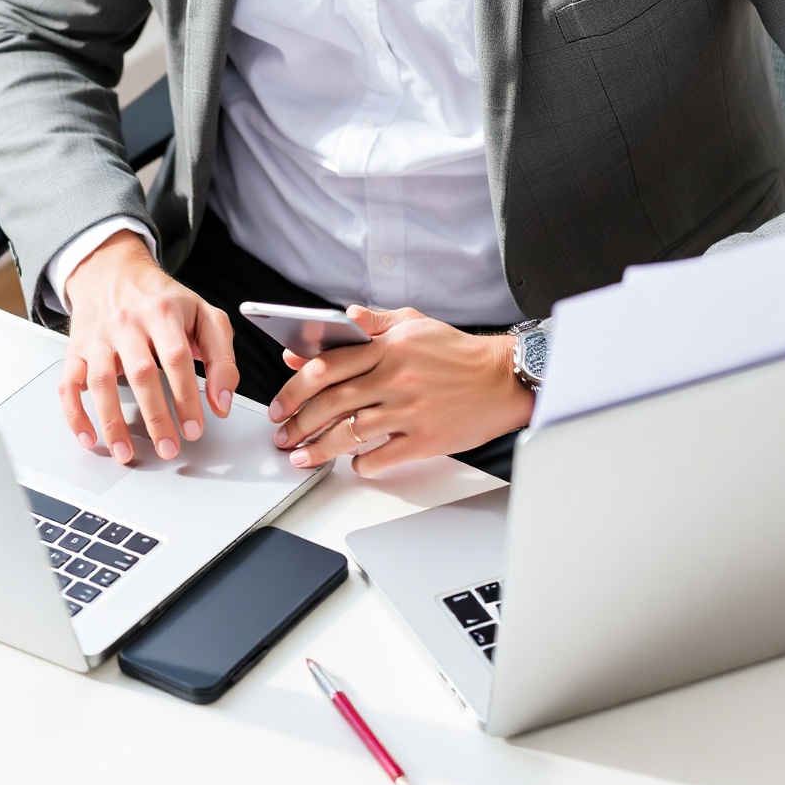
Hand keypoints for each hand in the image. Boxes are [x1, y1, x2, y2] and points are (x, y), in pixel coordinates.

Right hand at [62, 231, 237, 463]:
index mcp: (163, 312)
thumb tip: (222, 402)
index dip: (187, 396)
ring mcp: (99, 337)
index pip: (176, 358)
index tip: (195, 428)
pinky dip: (75, 414)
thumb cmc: (162, 299)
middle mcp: (128, 323)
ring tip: (126, 454)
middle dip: (155, 417)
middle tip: (169, 449)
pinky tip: (88, 437)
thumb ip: (222, 357)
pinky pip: (69, 383)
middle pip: (141, 373)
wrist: (112, 271)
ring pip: (101, 381)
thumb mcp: (204, 315)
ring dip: (112, 422)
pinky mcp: (76, 349)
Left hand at [267, 306, 533, 475]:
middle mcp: (395, 377)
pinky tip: (352, 463)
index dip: (295, 387)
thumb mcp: (414, 322)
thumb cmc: (457, 352)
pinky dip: (361, 463)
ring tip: (301, 457)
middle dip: (298, 422)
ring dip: (319, 448)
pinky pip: (382, 456)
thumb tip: (341, 320)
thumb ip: (373, 322)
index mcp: (388, 347)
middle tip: (283, 435)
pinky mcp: (426, 439)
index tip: (280, 404)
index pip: (326, 365)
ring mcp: (410, 410)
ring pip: (350, 432)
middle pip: (331, 402)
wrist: (503, 378)